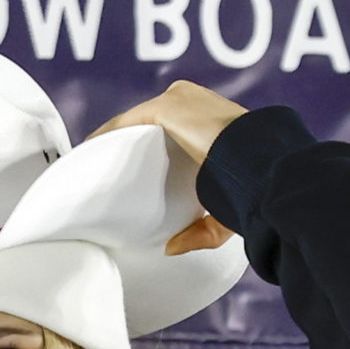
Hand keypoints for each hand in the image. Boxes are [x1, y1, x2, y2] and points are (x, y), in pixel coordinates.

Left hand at [88, 81, 247, 255]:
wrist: (258, 165)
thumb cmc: (252, 187)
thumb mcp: (225, 213)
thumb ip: (202, 231)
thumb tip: (172, 247)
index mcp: (219, 124)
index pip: (179, 130)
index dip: (155, 148)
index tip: (136, 170)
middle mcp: (200, 105)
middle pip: (154, 122)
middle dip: (132, 142)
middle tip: (110, 170)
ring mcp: (184, 101)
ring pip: (139, 120)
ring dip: (116, 138)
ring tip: (95, 161)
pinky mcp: (168, 105)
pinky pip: (127, 121)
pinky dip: (108, 134)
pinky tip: (91, 150)